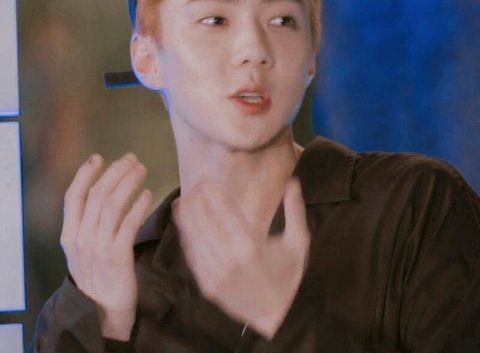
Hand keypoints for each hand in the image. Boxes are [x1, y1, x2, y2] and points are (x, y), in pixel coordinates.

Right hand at [60, 153, 152, 339]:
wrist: (103, 309)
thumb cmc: (96, 274)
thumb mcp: (81, 249)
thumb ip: (85, 224)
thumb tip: (101, 190)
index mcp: (69, 234)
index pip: (73, 197)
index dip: (85, 174)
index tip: (98, 157)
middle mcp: (81, 238)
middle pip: (97, 195)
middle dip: (115, 172)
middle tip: (132, 158)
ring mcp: (98, 247)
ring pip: (112, 205)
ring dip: (128, 183)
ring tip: (142, 169)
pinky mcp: (118, 256)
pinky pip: (128, 224)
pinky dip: (139, 206)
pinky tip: (148, 194)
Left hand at [172, 178, 309, 339]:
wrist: (278, 317)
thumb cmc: (289, 276)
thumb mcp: (298, 243)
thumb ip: (295, 211)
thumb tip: (293, 181)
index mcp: (250, 246)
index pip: (224, 212)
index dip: (212, 193)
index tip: (206, 178)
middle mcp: (228, 258)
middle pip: (206, 221)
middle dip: (197, 200)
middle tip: (194, 183)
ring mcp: (215, 273)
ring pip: (195, 238)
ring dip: (187, 216)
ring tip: (183, 198)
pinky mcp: (207, 285)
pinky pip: (193, 256)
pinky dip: (186, 237)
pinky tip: (184, 224)